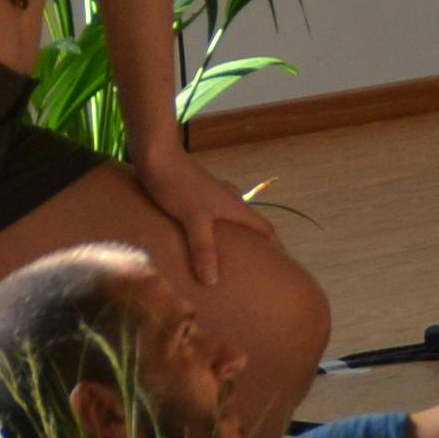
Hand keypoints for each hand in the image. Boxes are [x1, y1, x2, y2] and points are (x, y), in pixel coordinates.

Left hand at [130, 140, 264, 286]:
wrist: (156, 156)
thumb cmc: (178, 185)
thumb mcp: (192, 219)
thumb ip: (203, 249)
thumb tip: (213, 281)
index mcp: (235, 206)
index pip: (265, 228)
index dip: (276, 246)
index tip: (282, 264)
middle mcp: (229, 200)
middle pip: (249, 224)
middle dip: (253, 244)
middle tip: (251, 266)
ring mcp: (212, 196)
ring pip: (229, 220)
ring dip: (232, 236)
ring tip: (224, 257)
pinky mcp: (196, 194)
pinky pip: (212, 216)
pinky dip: (213, 229)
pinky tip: (197, 239)